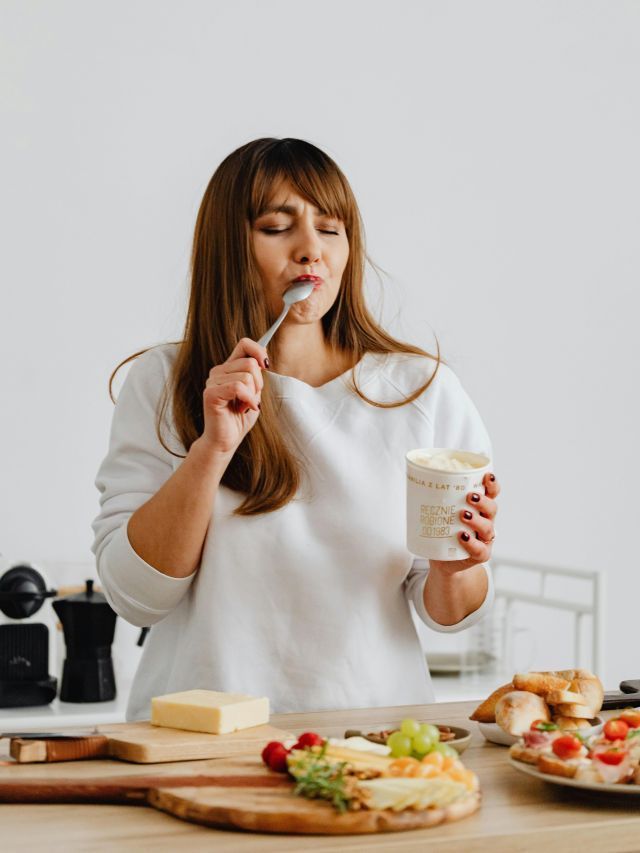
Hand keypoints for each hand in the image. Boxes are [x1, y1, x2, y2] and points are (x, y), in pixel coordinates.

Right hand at [200, 338, 267, 456]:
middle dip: (258, 383)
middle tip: (251, 399)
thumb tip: (263, 360)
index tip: (267, 365)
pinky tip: (244, 409)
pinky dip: (247, 399)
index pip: (244, 344)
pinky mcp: (211, 394)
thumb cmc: (239, 419)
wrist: (226, 441)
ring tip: (244, 406)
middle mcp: (218, 371)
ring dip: (252, 395)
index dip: (259, 351)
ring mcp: (212, 382)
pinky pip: (237, 387)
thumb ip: (256, 375)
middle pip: (250, 362)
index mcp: (229, 368)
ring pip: (246, 376)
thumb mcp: (254, 393)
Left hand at [429, 472, 499, 575]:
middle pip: (492, 508)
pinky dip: (472, 543)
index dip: (492, 484)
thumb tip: (415, 478)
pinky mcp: (481, 555)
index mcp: (479, 507)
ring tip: (463, 515)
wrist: (443, 560)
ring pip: (488, 528)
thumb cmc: (443, 531)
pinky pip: (480, 550)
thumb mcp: (441, 512)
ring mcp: (484, 539)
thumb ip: (435, 498)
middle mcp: (486, 521)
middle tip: (469, 496)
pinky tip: (462, 536)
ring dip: (476, 520)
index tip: (487, 476)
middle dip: (483, 501)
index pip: (491, 493)